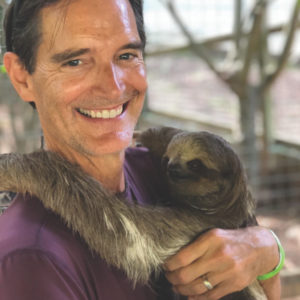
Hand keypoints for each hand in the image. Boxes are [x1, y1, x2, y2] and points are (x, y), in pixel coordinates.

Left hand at [164, 227, 279, 298]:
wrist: (260, 247)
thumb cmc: (230, 239)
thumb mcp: (213, 234)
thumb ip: (196, 245)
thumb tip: (175, 259)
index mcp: (210, 239)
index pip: (182, 257)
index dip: (169, 266)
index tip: (166, 266)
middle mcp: (218, 255)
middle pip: (186, 275)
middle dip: (173, 279)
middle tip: (169, 278)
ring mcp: (227, 271)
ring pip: (197, 287)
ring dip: (182, 290)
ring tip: (177, 287)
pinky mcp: (234, 284)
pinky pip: (211, 296)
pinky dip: (197, 298)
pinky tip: (190, 296)